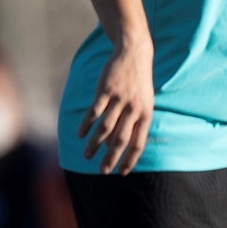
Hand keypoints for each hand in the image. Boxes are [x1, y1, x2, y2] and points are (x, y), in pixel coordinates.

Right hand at [81, 44, 153, 173]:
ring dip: (95, 144)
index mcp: (146, 115)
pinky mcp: (106, 91)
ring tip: (87, 155)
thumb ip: (133, 122)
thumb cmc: (138, 84)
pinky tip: (80, 134)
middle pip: (121, 139)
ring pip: (105, 128)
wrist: (134, 55)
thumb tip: (117, 145)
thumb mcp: (143, 103)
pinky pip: (95, 112)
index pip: (139, 143)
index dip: (130, 159)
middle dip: (111, 157)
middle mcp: (134, 110)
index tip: (122, 173)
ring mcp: (120, 100)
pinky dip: (87, 124)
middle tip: (102, 171)